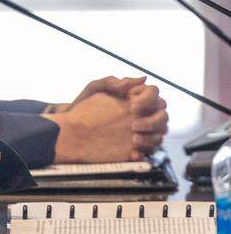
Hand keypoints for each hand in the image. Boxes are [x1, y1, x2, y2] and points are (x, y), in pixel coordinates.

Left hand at [45, 76, 168, 161]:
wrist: (71, 128)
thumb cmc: (83, 104)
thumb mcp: (95, 89)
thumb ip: (114, 82)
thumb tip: (142, 79)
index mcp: (136, 96)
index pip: (155, 93)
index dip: (149, 98)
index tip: (133, 106)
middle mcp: (143, 113)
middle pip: (163, 115)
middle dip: (153, 120)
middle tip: (133, 125)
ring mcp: (141, 130)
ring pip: (160, 134)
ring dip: (151, 137)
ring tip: (134, 139)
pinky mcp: (136, 147)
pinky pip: (149, 152)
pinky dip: (144, 153)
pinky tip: (133, 154)